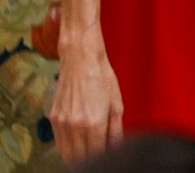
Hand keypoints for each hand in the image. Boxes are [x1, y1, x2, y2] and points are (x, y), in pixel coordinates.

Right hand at [50, 35, 123, 161]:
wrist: (80, 60)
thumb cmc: (102, 78)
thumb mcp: (117, 104)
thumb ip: (116, 129)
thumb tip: (116, 145)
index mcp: (94, 123)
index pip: (97, 153)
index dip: (104, 157)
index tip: (109, 155)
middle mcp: (75, 126)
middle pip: (79, 157)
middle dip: (91, 159)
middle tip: (100, 155)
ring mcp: (61, 123)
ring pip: (66, 153)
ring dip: (77, 157)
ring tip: (89, 153)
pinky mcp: (53, 118)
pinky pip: (58, 142)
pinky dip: (67, 148)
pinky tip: (77, 145)